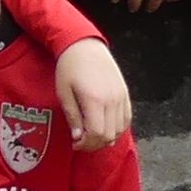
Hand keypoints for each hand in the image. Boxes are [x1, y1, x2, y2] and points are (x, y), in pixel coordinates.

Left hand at [56, 35, 133, 149]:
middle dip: (95, 144)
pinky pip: (126, 119)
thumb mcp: (64, 92)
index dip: (87, 144)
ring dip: (106, 138)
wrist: (85, 46)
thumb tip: (78, 137)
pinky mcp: (125, 93)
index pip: (97, 133)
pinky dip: (117, 128)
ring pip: (120, 129)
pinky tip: (105, 127)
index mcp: (95, 100)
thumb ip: (73, 116)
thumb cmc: (69, 68)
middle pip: (110, 135)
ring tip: (92, 136)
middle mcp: (112, 100)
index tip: (75, 143)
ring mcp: (121, 97)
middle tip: (82, 142)